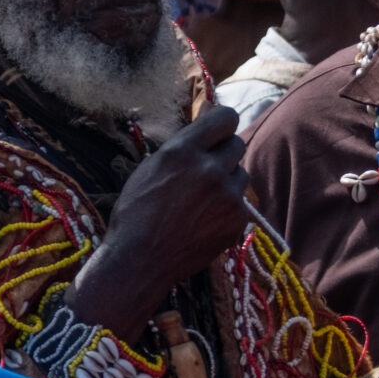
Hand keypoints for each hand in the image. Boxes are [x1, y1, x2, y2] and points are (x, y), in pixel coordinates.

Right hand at [69, 108, 249, 339]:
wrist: (140, 260)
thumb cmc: (136, 212)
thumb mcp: (151, 167)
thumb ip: (183, 144)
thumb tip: (208, 117)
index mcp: (183, 151)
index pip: (227, 117)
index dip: (222, 124)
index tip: (217, 133)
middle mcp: (210, 169)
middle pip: (238, 144)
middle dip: (224, 154)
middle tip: (206, 170)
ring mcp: (228, 196)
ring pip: (242, 175)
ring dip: (227, 182)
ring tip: (202, 201)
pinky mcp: (237, 220)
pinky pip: (241, 203)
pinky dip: (228, 209)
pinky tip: (205, 221)